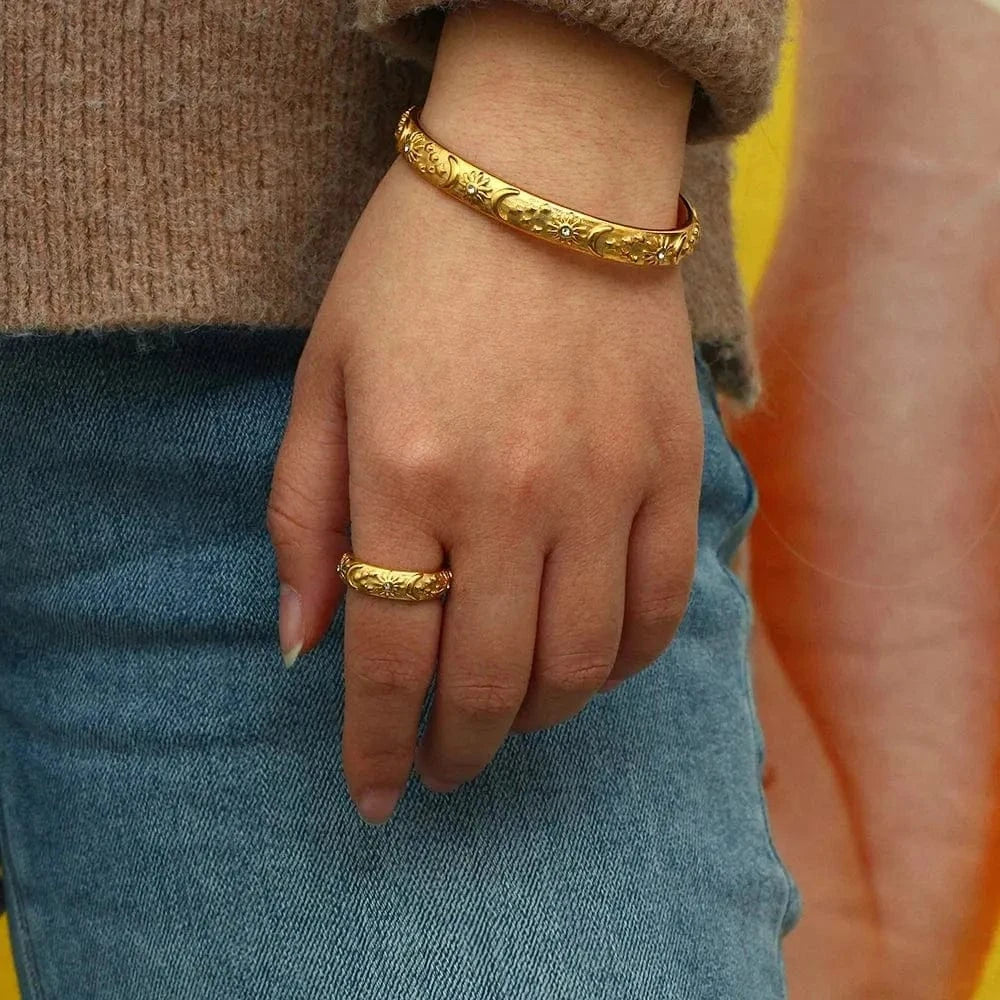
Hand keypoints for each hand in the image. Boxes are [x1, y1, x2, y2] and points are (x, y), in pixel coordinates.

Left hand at [267, 1, 700, 822]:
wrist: (547, 172)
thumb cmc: (415, 269)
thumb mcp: (323, 377)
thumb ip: (302, 514)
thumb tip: (302, 641)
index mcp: (405, 475)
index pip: (390, 661)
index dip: (378, 749)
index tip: (376, 798)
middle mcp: (510, 497)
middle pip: (491, 680)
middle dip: (459, 748)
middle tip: (444, 768)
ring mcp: (605, 485)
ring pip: (583, 662)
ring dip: (541, 716)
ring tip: (511, 720)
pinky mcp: (672, 468)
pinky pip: (661, 604)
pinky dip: (626, 659)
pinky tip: (592, 663)